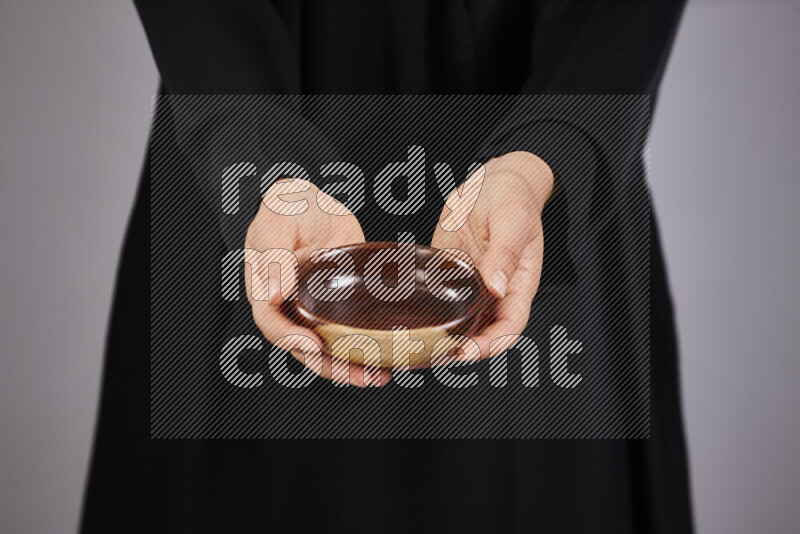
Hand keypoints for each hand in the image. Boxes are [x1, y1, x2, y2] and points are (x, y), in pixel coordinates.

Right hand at [244, 179, 390, 386]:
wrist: (314, 200)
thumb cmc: (287, 205)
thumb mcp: (278, 219)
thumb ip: (275, 252)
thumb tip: (274, 292)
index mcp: (265, 289)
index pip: (272, 323)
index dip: (289, 339)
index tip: (312, 345)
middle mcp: (289, 306)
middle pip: (303, 348)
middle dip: (329, 366)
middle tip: (360, 375)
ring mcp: (314, 308)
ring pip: (327, 347)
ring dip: (350, 365)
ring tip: (378, 376)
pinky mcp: (339, 305)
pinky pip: (348, 332)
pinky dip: (364, 346)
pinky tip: (386, 356)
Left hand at [431, 151, 554, 359]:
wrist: (495, 179)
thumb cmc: (514, 197)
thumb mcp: (513, 221)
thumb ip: (504, 254)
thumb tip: (496, 289)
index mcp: (518, 284)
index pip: (509, 327)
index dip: (489, 345)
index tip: (466, 352)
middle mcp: (496, 291)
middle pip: (483, 332)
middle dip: (461, 349)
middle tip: (434, 353)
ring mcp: (473, 283)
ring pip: (460, 320)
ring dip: (442, 335)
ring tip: (417, 343)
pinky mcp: (450, 271)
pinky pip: (440, 297)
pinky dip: (427, 310)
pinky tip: (407, 316)